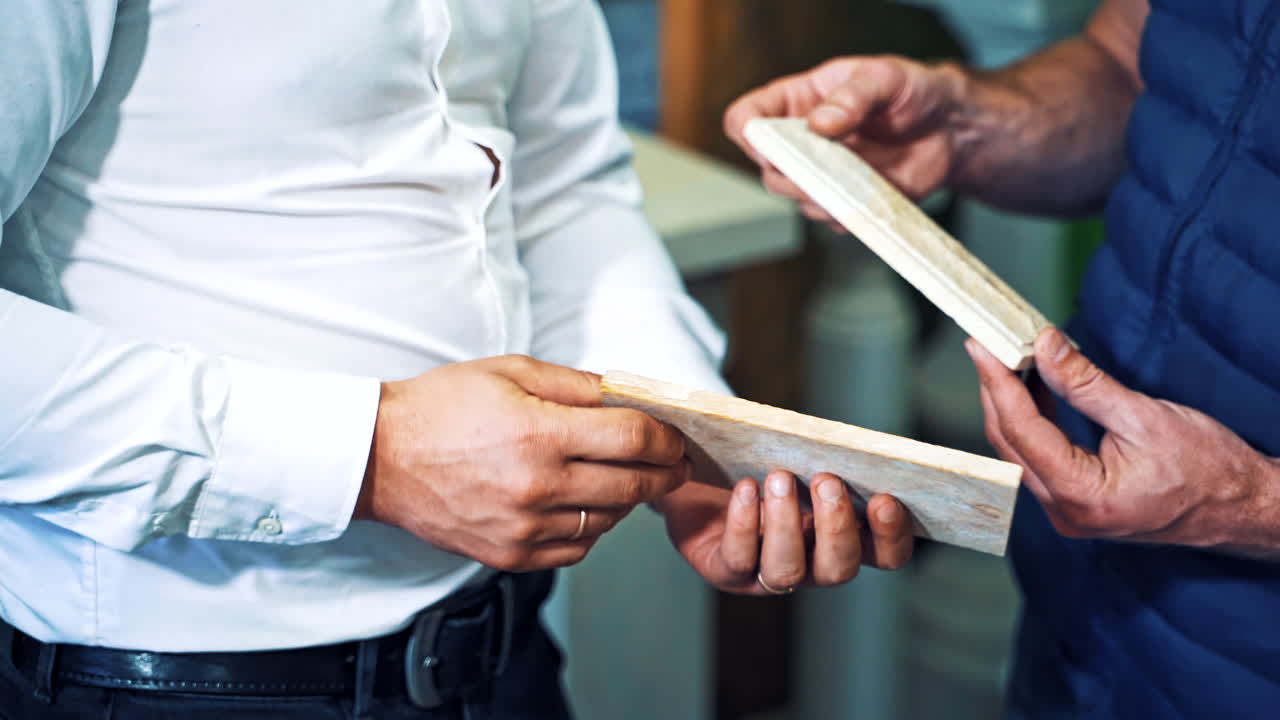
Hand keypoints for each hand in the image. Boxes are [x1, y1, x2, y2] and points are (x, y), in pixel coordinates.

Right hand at [355, 355, 690, 570]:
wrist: (379, 456)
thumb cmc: (442, 406)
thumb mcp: (511, 372)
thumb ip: (577, 384)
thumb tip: (630, 395)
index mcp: (540, 433)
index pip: (633, 438)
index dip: (666, 436)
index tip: (675, 435)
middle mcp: (537, 486)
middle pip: (633, 484)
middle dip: (665, 472)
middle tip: (676, 463)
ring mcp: (523, 528)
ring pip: (608, 519)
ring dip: (628, 499)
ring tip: (628, 478)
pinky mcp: (510, 555)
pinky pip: (576, 549)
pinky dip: (593, 528)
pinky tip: (589, 505)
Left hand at [657, 468, 913, 594]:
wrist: (697, 470)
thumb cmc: (758, 461)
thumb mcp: (797, 455)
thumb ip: (825, 457)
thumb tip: (848, 443)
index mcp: (840, 538)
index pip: (885, 555)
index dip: (891, 536)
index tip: (886, 499)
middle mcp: (809, 564)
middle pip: (838, 569)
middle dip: (836, 526)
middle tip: (827, 480)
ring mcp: (766, 574)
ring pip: (787, 569)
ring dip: (786, 524)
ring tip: (780, 477)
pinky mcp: (724, 571)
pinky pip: (738, 559)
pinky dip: (743, 523)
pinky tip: (745, 487)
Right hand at [724, 56, 967, 223]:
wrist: (950, 128)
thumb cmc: (912, 92)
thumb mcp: (885, 78)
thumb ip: (853, 96)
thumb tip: (820, 123)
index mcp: (797, 102)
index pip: (746, 118)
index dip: (749, 134)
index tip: (773, 146)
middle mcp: (801, 141)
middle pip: (767, 169)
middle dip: (790, 175)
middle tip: (822, 170)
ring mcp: (822, 174)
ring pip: (798, 200)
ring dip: (823, 196)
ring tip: (859, 178)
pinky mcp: (845, 201)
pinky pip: (833, 218)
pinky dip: (850, 211)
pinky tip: (875, 191)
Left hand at [967, 328, 1279, 556]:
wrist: (1243, 507)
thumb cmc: (1208, 468)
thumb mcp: (1143, 415)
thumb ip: (1085, 383)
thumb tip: (1043, 345)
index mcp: (1081, 496)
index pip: (1021, 431)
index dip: (997, 384)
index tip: (980, 346)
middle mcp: (1066, 513)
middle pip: (1010, 444)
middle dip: (996, 392)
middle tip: (987, 346)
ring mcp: (1069, 513)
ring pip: (1019, 453)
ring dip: (1011, 406)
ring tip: (1007, 360)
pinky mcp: (1076, 505)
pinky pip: (1038, 460)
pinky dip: (1032, 423)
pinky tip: (1033, 390)